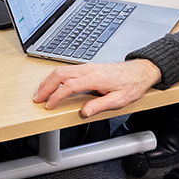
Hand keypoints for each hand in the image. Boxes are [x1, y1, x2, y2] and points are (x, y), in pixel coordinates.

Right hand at [33, 59, 160, 118]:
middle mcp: (89, 70)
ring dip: (48, 81)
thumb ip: (100, 105)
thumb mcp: (120, 99)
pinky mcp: (88, 67)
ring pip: (61, 70)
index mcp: (95, 78)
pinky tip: (52, 84)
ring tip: (40, 92)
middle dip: (45, 86)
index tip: (49, 105)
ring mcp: (87, 67)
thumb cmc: (132, 84)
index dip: (56, 96)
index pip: (68, 86)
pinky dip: (55, 77)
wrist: (141, 70)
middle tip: (37, 99)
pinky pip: (66, 70)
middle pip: (59, 74)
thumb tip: (84, 111)